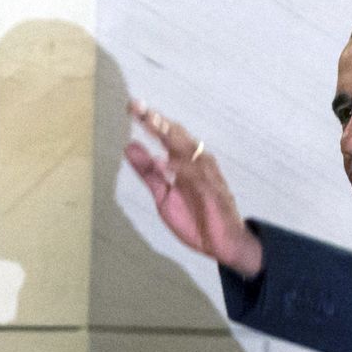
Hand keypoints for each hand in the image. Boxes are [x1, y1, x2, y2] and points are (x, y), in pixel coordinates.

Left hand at [124, 100, 262, 276]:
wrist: (222, 245)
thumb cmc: (196, 218)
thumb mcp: (163, 195)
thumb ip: (148, 172)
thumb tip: (129, 146)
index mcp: (184, 162)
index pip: (166, 136)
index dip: (150, 121)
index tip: (131, 106)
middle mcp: (197, 163)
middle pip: (176, 136)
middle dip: (158, 121)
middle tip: (138, 106)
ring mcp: (207, 176)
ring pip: (189, 150)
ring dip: (170, 136)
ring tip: (152, 124)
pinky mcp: (215, 192)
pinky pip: (198, 176)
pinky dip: (181, 169)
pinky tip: (164, 163)